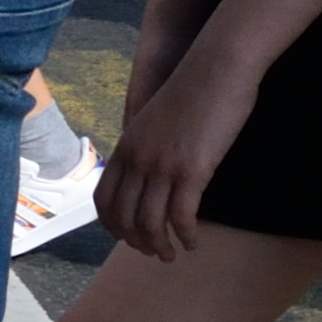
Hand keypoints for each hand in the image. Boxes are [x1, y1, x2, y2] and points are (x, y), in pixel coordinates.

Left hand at [96, 30, 265, 261]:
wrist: (216, 67)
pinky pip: (181, 216)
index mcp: (126, 146)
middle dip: (136, 242)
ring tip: (172, 254)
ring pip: (150, 223)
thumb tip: (153, 171)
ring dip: (160, 246)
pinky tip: (193, 242)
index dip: (112, 225)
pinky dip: (186, 235)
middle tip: (153, 253)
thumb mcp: (156, 120)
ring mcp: (162, 166)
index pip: (104, 198)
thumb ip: (148, 146)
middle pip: (124, 217)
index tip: (126, 237)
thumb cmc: (194, 90)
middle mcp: (137, 159)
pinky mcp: (192, 170)